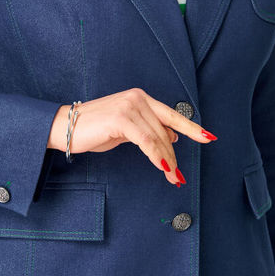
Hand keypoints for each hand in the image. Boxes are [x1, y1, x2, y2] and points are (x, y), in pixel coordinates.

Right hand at [48, 87, 216, 185]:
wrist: (65, 127)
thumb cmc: (93, 129)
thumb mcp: (126, 129)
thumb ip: (147, 129)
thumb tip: (171, 137)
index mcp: (140, 98)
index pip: (172, 114)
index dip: (191, 128)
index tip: (208, 138)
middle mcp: (137, 98)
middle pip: (166, 130)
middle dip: (174, 156)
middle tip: (179, 176)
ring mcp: (130, 106)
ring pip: (159, 138)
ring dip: (168, 161)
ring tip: (173, 177)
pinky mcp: (121, 118)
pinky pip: (147, 141)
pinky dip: (157, 156)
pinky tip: (163, 167)